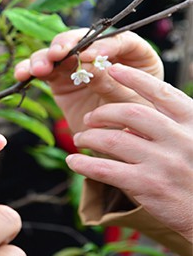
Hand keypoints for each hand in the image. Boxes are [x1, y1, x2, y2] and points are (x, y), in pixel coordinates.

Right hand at [14, 29, 161, 132]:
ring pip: (57, 52)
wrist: (116, 146)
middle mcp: (102, 54)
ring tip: (39, 69)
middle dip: (66, 44)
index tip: (88, 56)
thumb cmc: (132, 123)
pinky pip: (41, 69)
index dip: (101, 44)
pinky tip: (21, 75)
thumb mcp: (128, 104)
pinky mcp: (58, 78)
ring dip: (44, 57)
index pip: (118, 40)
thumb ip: (110, 84)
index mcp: (134, 55)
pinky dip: (28, 70)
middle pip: (82, 39)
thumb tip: (88, 66)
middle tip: (58, 54)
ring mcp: (77, 65)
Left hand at [65, 64, 192, 241]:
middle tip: (89, 118)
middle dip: (103, 112)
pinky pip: (106, 170)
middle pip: (130, 112)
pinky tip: (73, 161)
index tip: (113, 69)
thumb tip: (130, 119)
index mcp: (192, 123)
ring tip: (80, 138)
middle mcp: (180, 139)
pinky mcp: (148, 185)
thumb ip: (169, 126)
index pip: (161, 92)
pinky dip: (84, 164)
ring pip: (113, 140)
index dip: (134, 79)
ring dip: (89, 136)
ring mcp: (163, 162)